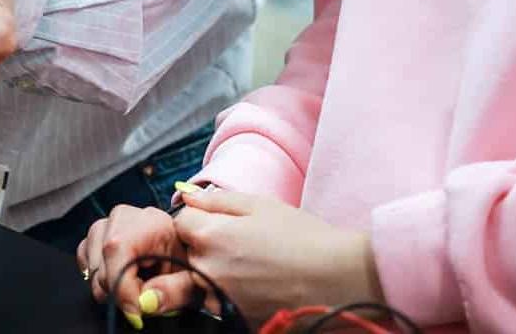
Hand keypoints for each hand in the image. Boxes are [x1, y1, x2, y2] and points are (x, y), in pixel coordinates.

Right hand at [78, 203, 190, 323]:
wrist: (189, 250)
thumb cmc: (191, 263)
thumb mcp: (193, 280)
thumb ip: (173, 291)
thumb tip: (145, 303)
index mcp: (151, 221)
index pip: (117, 249)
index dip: (121, 287)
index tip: (137, 312)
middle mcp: (125, 216)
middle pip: (103, 263)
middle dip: (121, 291)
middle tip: (144, 296)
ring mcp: (108, 223)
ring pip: (92, 264)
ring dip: (111, 285)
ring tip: (136, 284)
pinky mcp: (98, 233)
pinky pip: (85, 257)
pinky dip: (98, 274)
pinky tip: (119, 276)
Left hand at [172, 186, 383, 319]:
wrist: (334, 278)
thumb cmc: (302, 236)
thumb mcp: (261, 205)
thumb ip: (218, 200)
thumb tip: (188, 197)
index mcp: (210, 236)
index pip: (181, 222)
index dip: (199, 217)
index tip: (221, 220)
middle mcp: (206, 270)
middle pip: (185, 252)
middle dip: (202, 244)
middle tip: (239, 243)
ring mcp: (216, 298)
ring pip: (197, 279)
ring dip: (211, 271)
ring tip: (250, 266)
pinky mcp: (231, 318)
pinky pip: (215, 300)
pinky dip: (227, 292)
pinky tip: (255, 284)